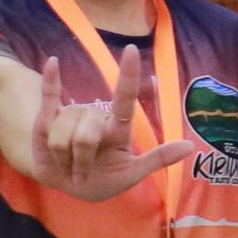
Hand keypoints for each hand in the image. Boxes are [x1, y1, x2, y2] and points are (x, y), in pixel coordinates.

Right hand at [27, 50, 195, 203]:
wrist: (70, 186)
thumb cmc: (104, 179)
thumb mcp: (131, 174)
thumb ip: (158, 160)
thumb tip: (191, 146)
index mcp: (118, 128)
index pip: (125, 97)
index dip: (128, 74)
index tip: (132, 50)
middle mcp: (95, 117)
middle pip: (86, 134)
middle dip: (82, 158)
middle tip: (82, 169)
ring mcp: (71, 115)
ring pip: (62, 134)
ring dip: (62, 156)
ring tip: (67, 161)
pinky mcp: (46, 118)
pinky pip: (49, 96)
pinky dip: (50, 79)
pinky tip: (53, 61)